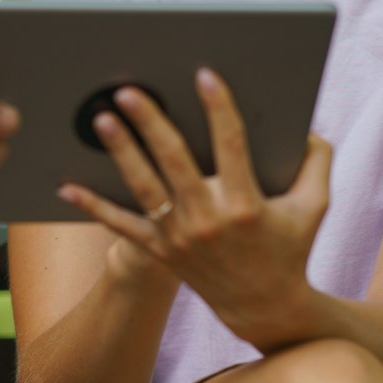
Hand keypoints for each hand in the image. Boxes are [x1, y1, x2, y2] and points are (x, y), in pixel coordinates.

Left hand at [57, 68, 332, 345]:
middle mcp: (208, 220)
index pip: (231, 145)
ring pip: (143, 187)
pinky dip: (93, 206)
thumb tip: (306, 122)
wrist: (265, 308)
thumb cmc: (291, 248)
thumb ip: (316, 159)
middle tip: (131, 90)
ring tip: (103, 119)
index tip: (204, 74)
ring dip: (121, 151)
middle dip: (151, 122)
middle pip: (174, 161)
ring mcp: (180, 238)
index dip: (219, 107)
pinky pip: (121, 225)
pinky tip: (66, 185)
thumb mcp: (315, 205)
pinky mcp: (161, 251)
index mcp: (246, 205)